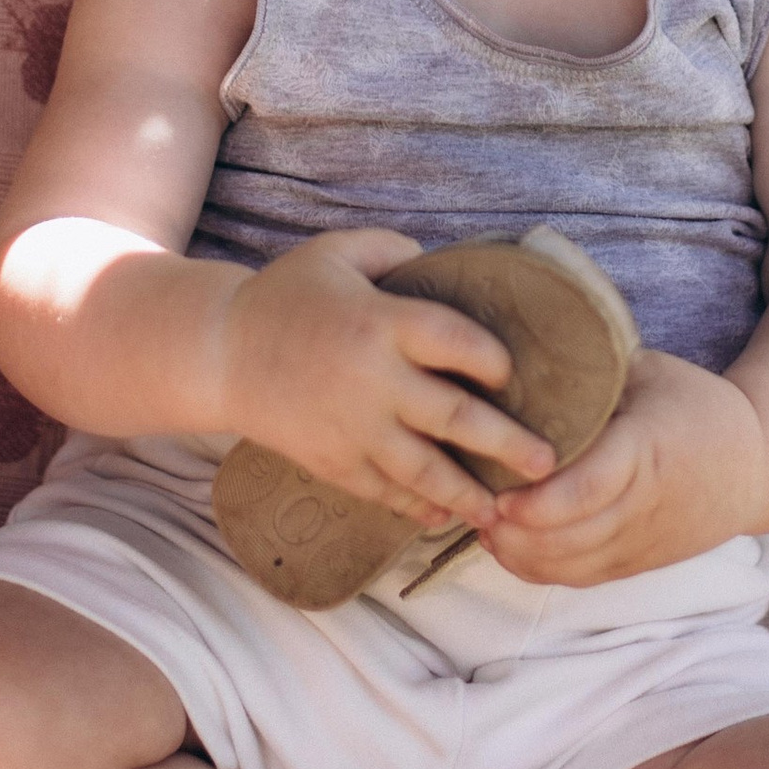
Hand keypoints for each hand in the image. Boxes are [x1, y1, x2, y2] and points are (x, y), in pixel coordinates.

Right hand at [217, 230, 557, 534]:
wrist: (220, 353)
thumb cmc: (287, 295)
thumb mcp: (339, 252)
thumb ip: (396, 252)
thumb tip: (444, 264)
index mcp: (380, 322)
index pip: (457, 342)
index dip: (494, 359)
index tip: (514, 374)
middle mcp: (373, 380)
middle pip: (455, 416)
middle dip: (507, 443)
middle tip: (548, 462)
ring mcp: (353, 428)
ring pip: (425, 469)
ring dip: (469, 492)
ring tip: (505, 510)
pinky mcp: (333, 461)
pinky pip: (385, 490)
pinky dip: (418, 506)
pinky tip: (446, 517)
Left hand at [482, 350, 766, 588]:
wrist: (757, 467)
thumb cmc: (694, 406)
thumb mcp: (649, 371)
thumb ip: (590, 370)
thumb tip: (514, 351)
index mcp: (651, 449)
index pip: (592, 488)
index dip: (540, 500)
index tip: (498, 491)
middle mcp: (647, 506)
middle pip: (571, 538)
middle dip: (513, 531)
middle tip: (469, 501)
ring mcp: (642, 543)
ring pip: (569, 566)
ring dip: (517, 552)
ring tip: (479, 519)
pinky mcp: (637, 565)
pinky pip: (578, 578)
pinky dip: (535, 567)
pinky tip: (504, 541)